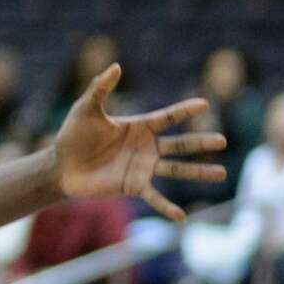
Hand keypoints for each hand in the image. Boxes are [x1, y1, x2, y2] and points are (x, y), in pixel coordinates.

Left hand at [53, 64, 226, 222]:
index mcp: (139, 126)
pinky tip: (182, 218)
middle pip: (180, 144)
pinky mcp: (133, 186)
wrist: (62, 165)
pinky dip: (167, 208)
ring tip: (221, 174)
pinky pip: (154, 198)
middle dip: (200, 143)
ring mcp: (142, 168)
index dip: (184, 110)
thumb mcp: (86, 108)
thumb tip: (116, 66)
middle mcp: (146, 147)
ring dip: (198, 172)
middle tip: (222, 140)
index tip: (204, 104)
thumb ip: (100, 87)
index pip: (167, 117)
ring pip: (177, 169)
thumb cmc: (74, 134)